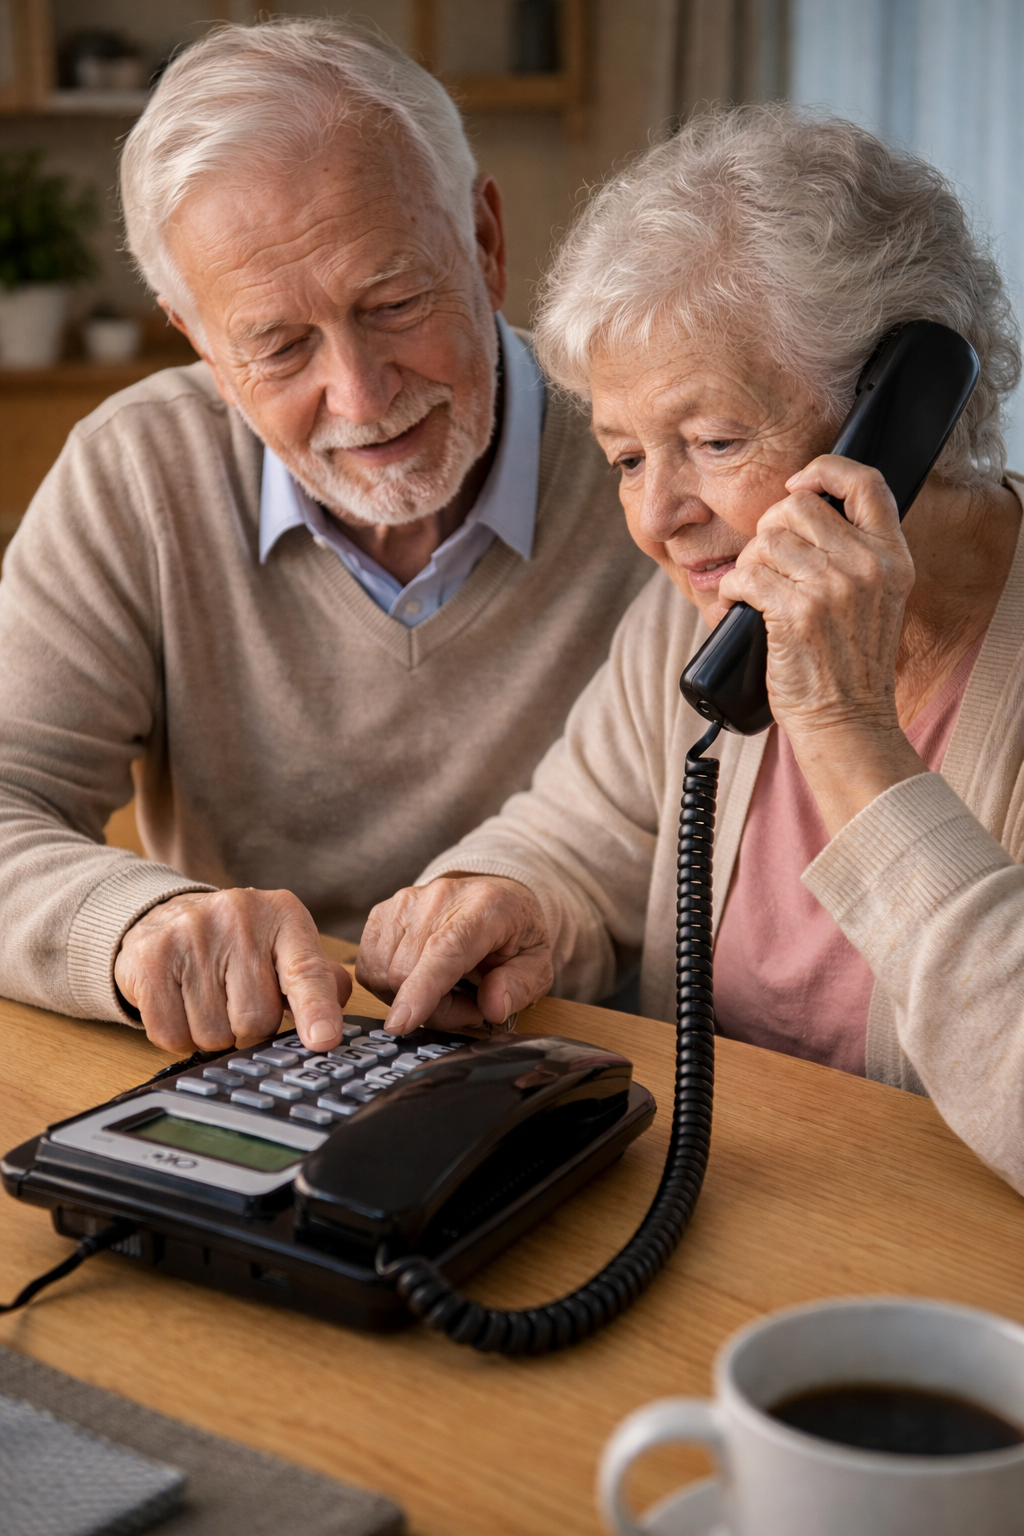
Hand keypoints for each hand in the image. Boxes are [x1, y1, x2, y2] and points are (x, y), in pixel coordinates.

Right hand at [115, 888, 350, 1053]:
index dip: (316, 1009)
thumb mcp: (286, 946)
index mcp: (284, 916)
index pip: (306, 971)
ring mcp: (190, 935)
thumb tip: (333, 1022)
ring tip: (210, 998)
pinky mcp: (150, 958)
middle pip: (256, 1018)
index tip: (324, 1039)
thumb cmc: (239, 941)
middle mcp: (238, 918)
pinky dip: (179, 1035)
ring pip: (214, 1033)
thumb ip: (318, 980)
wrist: (167, 915)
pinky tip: (182, 1004)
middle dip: (250, 1027)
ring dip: (214, 1033)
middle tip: (239, 1001)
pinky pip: (172, 1034)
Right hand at [356, 876, 552, 1034]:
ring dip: (410, 998)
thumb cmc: (513, 933)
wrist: (492, 897)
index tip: (402, 1023)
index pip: (444, 949)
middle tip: (466, 1007)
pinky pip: (368, 967)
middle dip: (434, 1009)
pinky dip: (388, 986)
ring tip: (446, 990)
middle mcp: (438, 897)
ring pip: (383, 973)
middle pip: (407, 972)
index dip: (422, 988)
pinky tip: (418, 979)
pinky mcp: (382, 913)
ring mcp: (404, 902)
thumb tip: (492, 1008)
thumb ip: (520, 986)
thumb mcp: (538, 963)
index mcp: (484, 907)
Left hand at [717, 454, 924, 832]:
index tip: (798, 484)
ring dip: (749, 564)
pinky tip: (739, 605)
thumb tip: (802, 507)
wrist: (848, 721)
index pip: (866, 482)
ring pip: (766, 541)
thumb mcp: (877, 598)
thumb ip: (856, 552)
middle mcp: (867, 565)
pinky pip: (746, 575)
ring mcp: (832, 588)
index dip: (825, 470)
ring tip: (755, 592)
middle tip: (767, 561)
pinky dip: (732, 590)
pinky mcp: (796, 613)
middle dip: (769, 528)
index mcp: (892, 556)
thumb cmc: (850, 663)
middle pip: (798, 507)